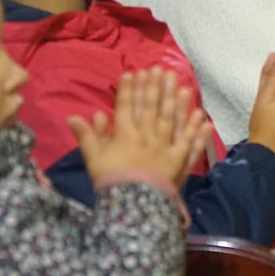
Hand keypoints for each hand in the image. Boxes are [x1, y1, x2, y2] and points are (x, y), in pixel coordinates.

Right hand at [69, 66, 213, 187]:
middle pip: (150, 107)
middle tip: (159, 69)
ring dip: (175, 100)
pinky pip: (189, 141)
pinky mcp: (179, 159)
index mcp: (125, 135)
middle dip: (154, 87)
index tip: (132, 72)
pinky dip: (196, 128)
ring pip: (171, 118)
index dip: (128, 89)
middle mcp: (146, 136)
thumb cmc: (112, 182)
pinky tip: (201, 114)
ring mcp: (165, 146)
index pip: (126, 107)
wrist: (133, 206)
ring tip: (180, 83)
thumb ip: (87, 136)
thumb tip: (73, 117)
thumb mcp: (94, 160)